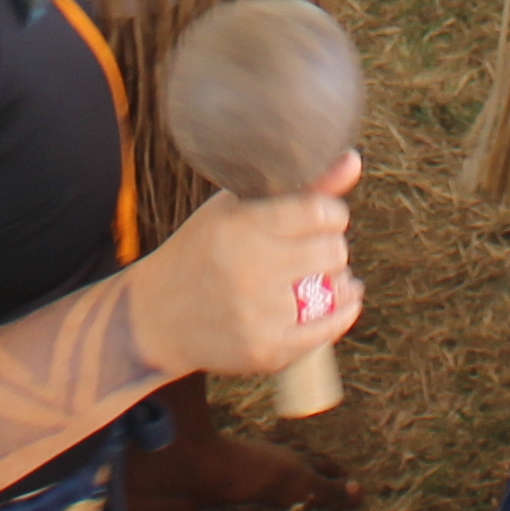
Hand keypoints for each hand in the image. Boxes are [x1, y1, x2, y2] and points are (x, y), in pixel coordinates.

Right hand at [123, 153, 359, 382]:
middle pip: (332, 251)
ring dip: (335, 280)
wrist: (155, 318)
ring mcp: (259, 315)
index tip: (322, 217)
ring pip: (335, 290)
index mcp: (239, 226)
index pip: (319, 212)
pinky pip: (328, 330)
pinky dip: (341, 313)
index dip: (331, 213)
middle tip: (313, 248)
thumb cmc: (201, 252)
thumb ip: (299, 188)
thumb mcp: (235, 209)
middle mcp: (249, 270)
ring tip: (318, 276)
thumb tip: (354, 160)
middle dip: (330, 246)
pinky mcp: (266, 350)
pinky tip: (339, 300)